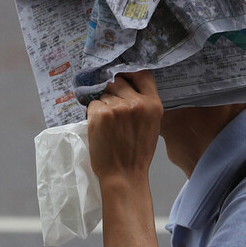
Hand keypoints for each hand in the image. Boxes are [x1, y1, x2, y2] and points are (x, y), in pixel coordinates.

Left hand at [86, 70, 162, 184]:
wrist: (124, 175)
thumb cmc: (137, 152)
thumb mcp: (152, 124)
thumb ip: (144, 103)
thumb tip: (127, 84)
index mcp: (153, 104)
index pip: (142, 73)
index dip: (130, 71)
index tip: (122, 75)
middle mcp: (136, 102)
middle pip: (118, 81)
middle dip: (112, 91)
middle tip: (112, 108)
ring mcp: (117, 107)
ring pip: (103, 93)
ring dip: (102, 103)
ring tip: (108, 123)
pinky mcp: (100, 114)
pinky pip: (92, 103)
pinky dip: (93, 113)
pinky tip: (99, 126)